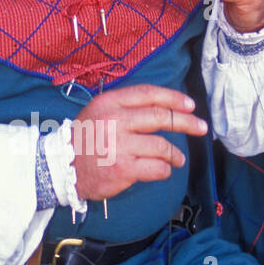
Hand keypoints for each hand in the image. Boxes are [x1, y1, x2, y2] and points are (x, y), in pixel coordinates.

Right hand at [72, 85, 206, 201]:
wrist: (62, 167)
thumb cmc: (84, 139)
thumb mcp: (98, 111)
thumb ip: (125, 106)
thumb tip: (163, 106)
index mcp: (110, 103)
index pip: (149, 94)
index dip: (174, 98)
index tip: (190, 105)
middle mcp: (115, 121)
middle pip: (161, 117)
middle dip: (187, 122)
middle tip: (201, 127)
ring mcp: (120, 146)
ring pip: (162, 146)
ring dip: (175, 154)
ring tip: (178, 159)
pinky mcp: (124, 169)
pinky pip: (157, 168)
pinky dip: (165, 169)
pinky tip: (163, 170)